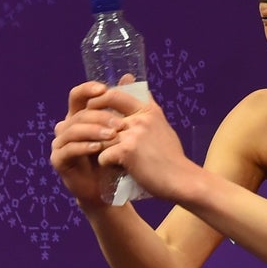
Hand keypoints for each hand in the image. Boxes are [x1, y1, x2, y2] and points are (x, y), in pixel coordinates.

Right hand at [50, 81, 126, 205]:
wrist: (110, 185)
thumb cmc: (115, 153)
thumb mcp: (121, 127)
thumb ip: (123, 102)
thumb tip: (129, 75)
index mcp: (79, 115)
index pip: (78, 95)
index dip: (87, 89)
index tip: (103, 89)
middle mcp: (66, 127)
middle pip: (78, 113)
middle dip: (100, 116)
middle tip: (120, 123)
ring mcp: (60, 143)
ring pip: (73, 130)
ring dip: (94, 131)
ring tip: (113, 136)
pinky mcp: (58, 160)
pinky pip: (68, 149)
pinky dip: (84, 146)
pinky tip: (99, 147)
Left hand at [89, 82, 197, 202]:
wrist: (180, 179)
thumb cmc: (171, 157)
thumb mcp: (162, 125)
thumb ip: (147, 109)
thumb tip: (139, 88)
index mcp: (149, 110)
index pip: (116, 94)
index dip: (100, 99)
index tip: (93, 109)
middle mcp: (141, 117)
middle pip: (103, 109)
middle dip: (89, 117)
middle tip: (85, 130)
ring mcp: (133, 133)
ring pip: (99, 136)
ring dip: (98, 147)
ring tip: (105, 158)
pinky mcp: (126, 151)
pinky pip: (102, 156)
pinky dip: (106, 165)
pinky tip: (115, 171)